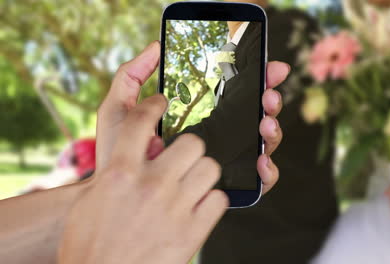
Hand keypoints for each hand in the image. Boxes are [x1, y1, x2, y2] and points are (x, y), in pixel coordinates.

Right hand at [58, 42, 226, 263]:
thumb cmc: (89, 246)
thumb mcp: (90, 203)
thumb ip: (113, 173)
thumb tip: (134, 154)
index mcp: (118, 173)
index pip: (139, 121)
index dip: (152, 105)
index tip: (160, 102)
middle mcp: (150, 185)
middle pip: (192, 142)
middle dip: (189, 148)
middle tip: (184, 159)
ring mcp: (175, 208)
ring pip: (211, 168)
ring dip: (203, 174)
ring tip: (194, 184)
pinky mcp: (193, 232)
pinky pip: (219, 200)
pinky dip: (212, 202)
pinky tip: (199, 208)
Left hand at [95, 41, 286, 194]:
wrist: (116, 196)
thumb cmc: (116, 153)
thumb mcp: (120, 111)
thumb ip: (131, 77)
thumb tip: (155, 46)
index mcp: (200, 112)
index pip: (236, 91)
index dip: (255, 77)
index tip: (265, 67)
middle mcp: (219, 133)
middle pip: (255, 112)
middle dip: (269, 99)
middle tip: (268, 95)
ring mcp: (227, 158)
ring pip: (262, 141)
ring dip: (271, 129)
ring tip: (265, 123)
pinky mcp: (231, 185)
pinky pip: (259, 178)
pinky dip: (268, 169)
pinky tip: (261, 160)